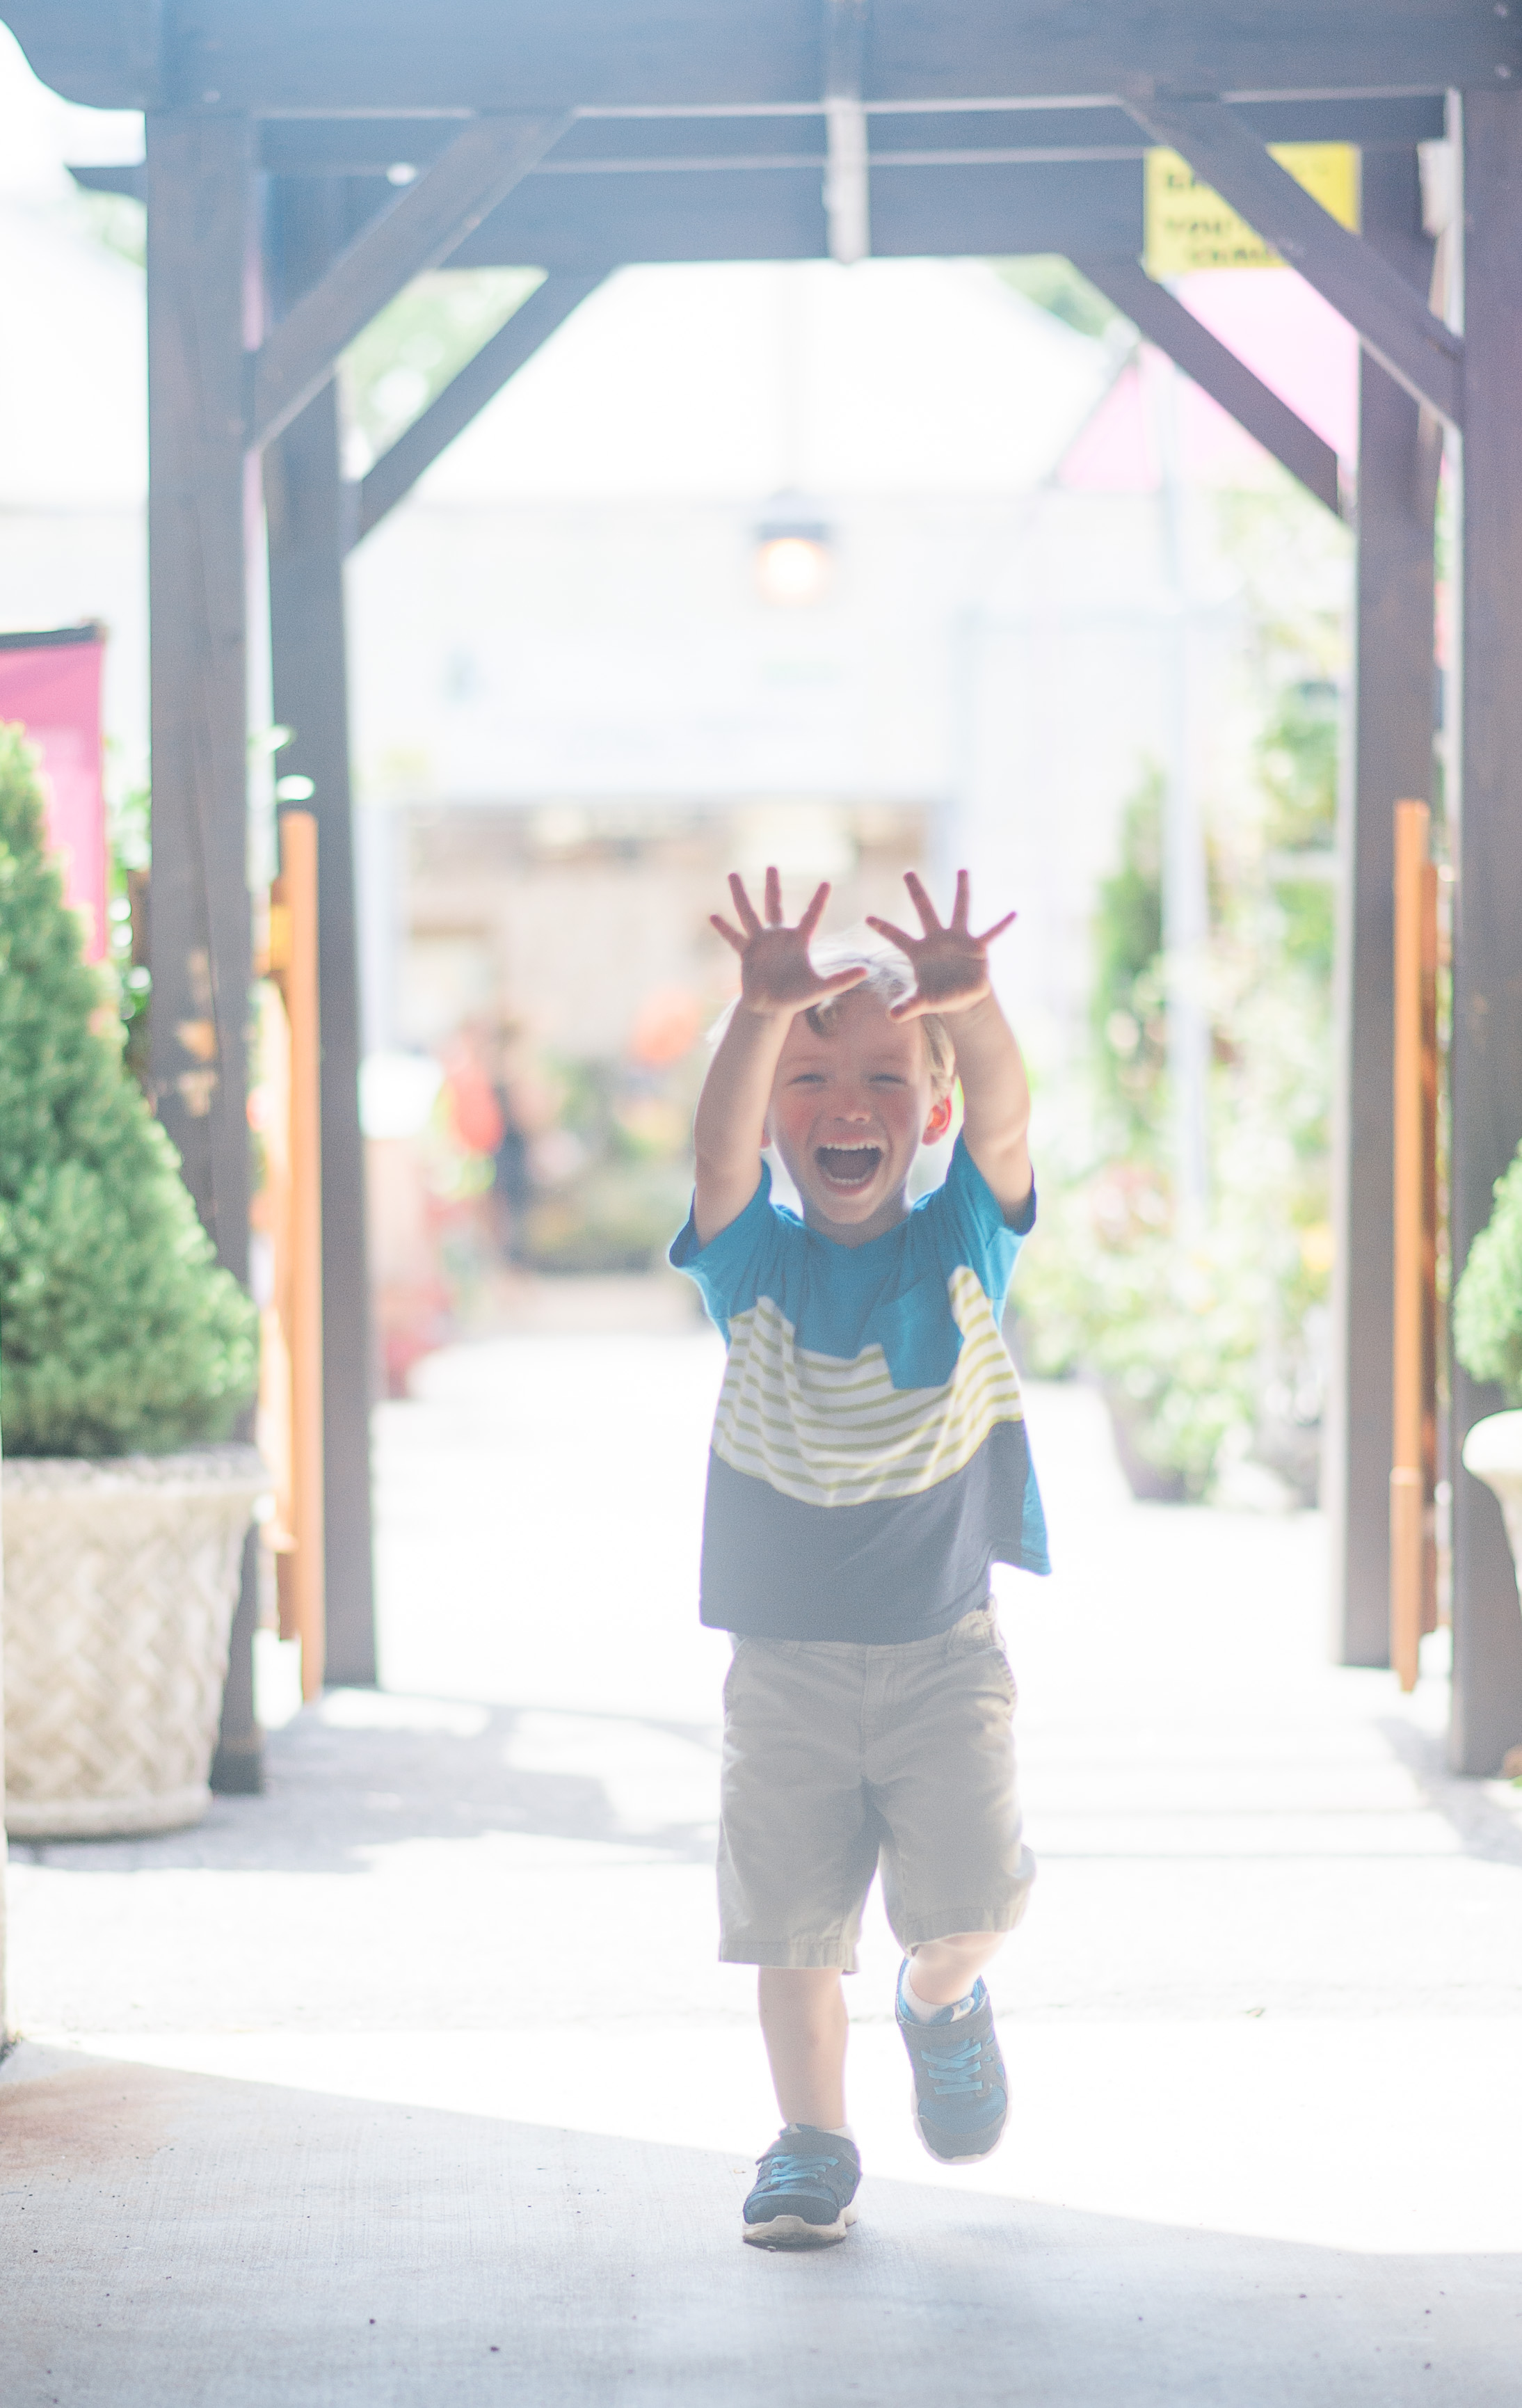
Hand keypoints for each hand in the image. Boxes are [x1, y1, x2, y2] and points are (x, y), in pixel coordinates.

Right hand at [711, 868, 866, 1020]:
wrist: (772, 1008)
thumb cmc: (797, 996)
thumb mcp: (822, 987)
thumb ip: (842, 979)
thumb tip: (866, 970)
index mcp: (799, 940)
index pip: (812, 915)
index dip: (819, 900)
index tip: (827, 882)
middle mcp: (779, 936)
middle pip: (775, 905)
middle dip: (773, 886)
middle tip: (772, 865)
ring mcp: (760, 942)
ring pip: (749, 914)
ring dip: (740, 895)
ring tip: (732, 874)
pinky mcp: (746, 953)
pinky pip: (734, 938)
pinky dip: (724, 928)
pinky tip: (712, 915)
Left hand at [866, 871, 1015, 1019]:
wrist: (963, 997)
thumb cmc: (939, 996)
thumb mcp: (923, 1002)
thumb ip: (908, 1005)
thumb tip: (891, 1016)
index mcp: (920, 951)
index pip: (898, 937)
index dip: (883, 928)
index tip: (866, 918)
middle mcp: (937, 939)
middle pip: (924, 910)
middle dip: (916, 892)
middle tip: (907, 872)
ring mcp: (958, 939)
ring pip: (959, 909)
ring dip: (961, 890)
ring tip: (962, 870)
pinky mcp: (977, 946)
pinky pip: (991, 933)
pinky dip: (1002, 925)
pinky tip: (1013, 913)